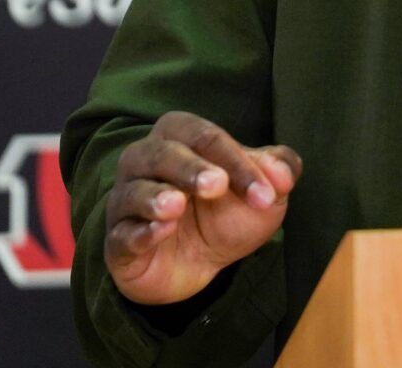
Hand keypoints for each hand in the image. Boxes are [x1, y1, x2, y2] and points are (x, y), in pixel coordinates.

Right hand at [104, 111, 301, 304]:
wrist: (201, 264)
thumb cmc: (228, 211)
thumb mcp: (262, 190)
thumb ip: (279, 171)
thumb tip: (283, 174)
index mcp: (180, 137)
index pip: (205, 138)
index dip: (237, 161)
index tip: (266, 193)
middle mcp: (144, 162)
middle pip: (162, 154)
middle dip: (191, 168)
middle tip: (217, 185)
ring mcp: (126, 202)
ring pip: (133, 191)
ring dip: (155, 197)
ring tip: (177, 206)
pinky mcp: (117, 243)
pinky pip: (121, 235)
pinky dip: (139, 233)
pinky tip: (159, 232)